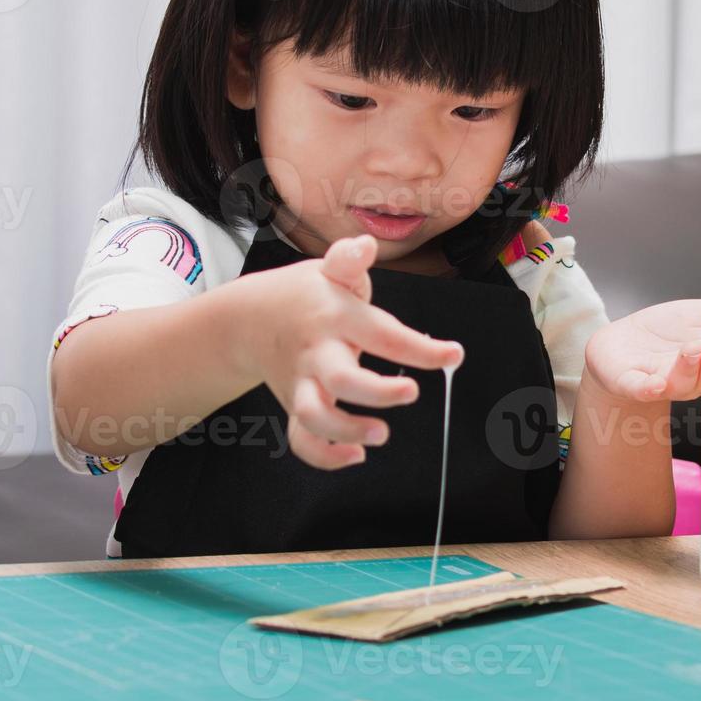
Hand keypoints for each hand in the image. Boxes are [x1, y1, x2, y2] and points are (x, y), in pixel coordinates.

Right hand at [241, 233, 464, 469]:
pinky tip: (355, 456)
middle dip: (376, 392)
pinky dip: (324, 455)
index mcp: (336, 317)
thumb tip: (366, 244)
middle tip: (410, 393)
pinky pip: (301, 439)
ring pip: (315, 415)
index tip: (454, 355)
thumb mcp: (329, 269)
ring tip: (380, 435)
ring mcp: (302, 382)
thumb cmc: (306, 295)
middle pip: (341, 378)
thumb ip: (349, 258)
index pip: (382, 332)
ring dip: (347, 431)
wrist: (247, 319)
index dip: (420, 348)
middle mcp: (317, 352)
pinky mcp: (294, 406)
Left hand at [582, 296, 700, 403]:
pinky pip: (642, 390)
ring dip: (688, 367)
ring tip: (693, 348)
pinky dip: (649, 389)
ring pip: (680, 383)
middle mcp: (690, 378)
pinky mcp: (632, 383)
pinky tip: (656, 384)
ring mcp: (661, 382)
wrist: (621, 342)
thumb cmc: (665, 331)